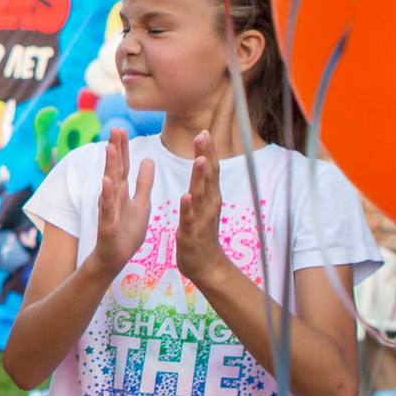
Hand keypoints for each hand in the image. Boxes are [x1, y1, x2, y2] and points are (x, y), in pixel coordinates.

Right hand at [77, 126, 156, 285]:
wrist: (113, 258)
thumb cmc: (126, 232)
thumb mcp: (141, 204)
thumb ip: (143, 183)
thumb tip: (148, 160)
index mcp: (121, 191)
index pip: (122, 165)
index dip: (122, 147)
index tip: (121, 127)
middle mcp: (112, 197)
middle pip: (114, 169)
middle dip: (114, 149)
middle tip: (115, 128)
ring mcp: (108, 210)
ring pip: (109, 185)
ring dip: (109, 166)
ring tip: (110, 147)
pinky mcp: (107, 225)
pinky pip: (107, 208)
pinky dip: (107, 195)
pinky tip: (107, 182)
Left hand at [172, 129, 234, 286]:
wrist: (206, 265)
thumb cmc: (202, 232)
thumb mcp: (204, 204)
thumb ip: (203, 183)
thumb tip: (204, 161)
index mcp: (210, 196)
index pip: (210, 169)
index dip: (208, 150)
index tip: (204, 130)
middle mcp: (209, 204)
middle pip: (208, 177)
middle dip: (205, 155)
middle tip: (203, 134)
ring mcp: (201, 219)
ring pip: (200, 194)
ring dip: (199, 177)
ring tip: (199, 160)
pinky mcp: (191, 233)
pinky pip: (189, 219)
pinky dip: (188, 207)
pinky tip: (185, 196)